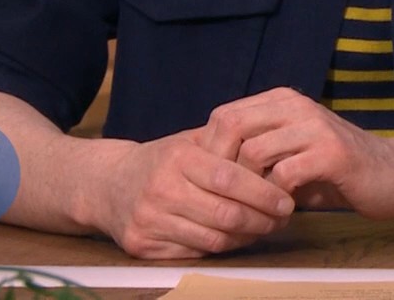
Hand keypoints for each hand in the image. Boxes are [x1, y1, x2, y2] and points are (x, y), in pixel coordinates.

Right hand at [88, 130, 294, 258]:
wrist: (107, 184)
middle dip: (262, 220)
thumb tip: (276, 151)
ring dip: (247, 237)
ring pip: (213, 239)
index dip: (262, 193)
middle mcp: (160, 189)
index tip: (286, 200)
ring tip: (266, 228)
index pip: (229, 179)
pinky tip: (237, 238)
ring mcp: (149, 220)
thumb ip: (227, 145)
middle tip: (283, 219)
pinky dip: (222, 248)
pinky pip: (195, 253)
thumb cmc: (162, 160)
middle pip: (224, 214)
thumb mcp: (190, 142)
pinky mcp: (142, 246)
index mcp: (177, 158)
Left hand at [195, 87, 393, 219]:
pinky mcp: (333, 154)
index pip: (224, 117)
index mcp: (283, 100)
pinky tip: (284, 211)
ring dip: (248, 189)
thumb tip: (206, 164)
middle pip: (231, 127)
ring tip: (257, 208)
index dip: (209, 153)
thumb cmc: (336, 169)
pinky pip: (284, 175)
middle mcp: (297, 105)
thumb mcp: (291, 149)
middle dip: (221, 169)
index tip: (214, 185)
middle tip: (229, 199)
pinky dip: (276, 199)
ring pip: (254, 152)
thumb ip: (256, 147)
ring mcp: (316, 127)